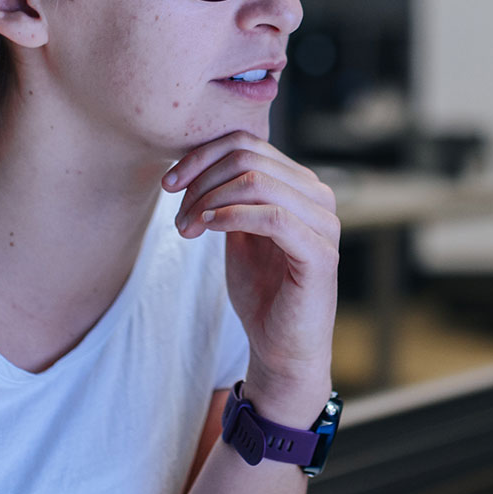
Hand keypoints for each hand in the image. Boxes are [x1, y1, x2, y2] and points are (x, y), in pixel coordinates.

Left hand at [164, 132, 337, 420]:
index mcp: (300, 186)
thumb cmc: (262, 293)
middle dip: (201, 180)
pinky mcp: (319, 254)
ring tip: (186, 228)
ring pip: (258, 182)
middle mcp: (318, 197)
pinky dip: (230, 216)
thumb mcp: (238, 234)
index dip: (201, 156)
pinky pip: (272, 217)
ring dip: (209, 201)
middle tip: (176, 214)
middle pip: (250, 157)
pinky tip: (206, 229)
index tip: (169, 183)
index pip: (248, 144)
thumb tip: (199, 165)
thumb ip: (230, 198)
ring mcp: (323, 224)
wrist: (282, 348)